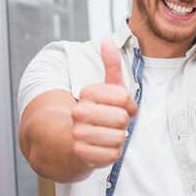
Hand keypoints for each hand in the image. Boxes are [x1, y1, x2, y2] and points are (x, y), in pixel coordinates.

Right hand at [68, 40, 137, 170]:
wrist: (66, 142)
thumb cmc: (93, 114)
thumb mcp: (103, 89)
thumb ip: (110, 66)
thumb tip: (107, 40)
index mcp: (86, 94)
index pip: (123, 96)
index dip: (128, 105)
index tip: (121, 107)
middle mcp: (79, 112)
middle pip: (122, 118)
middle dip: (122, 123)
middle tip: (113, 124)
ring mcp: (79, 134)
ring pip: (118, 137)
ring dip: (118, 139)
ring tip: (107, 135)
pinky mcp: (82, 155)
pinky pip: (113, 154)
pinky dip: (113, 153)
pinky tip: (103, 148)